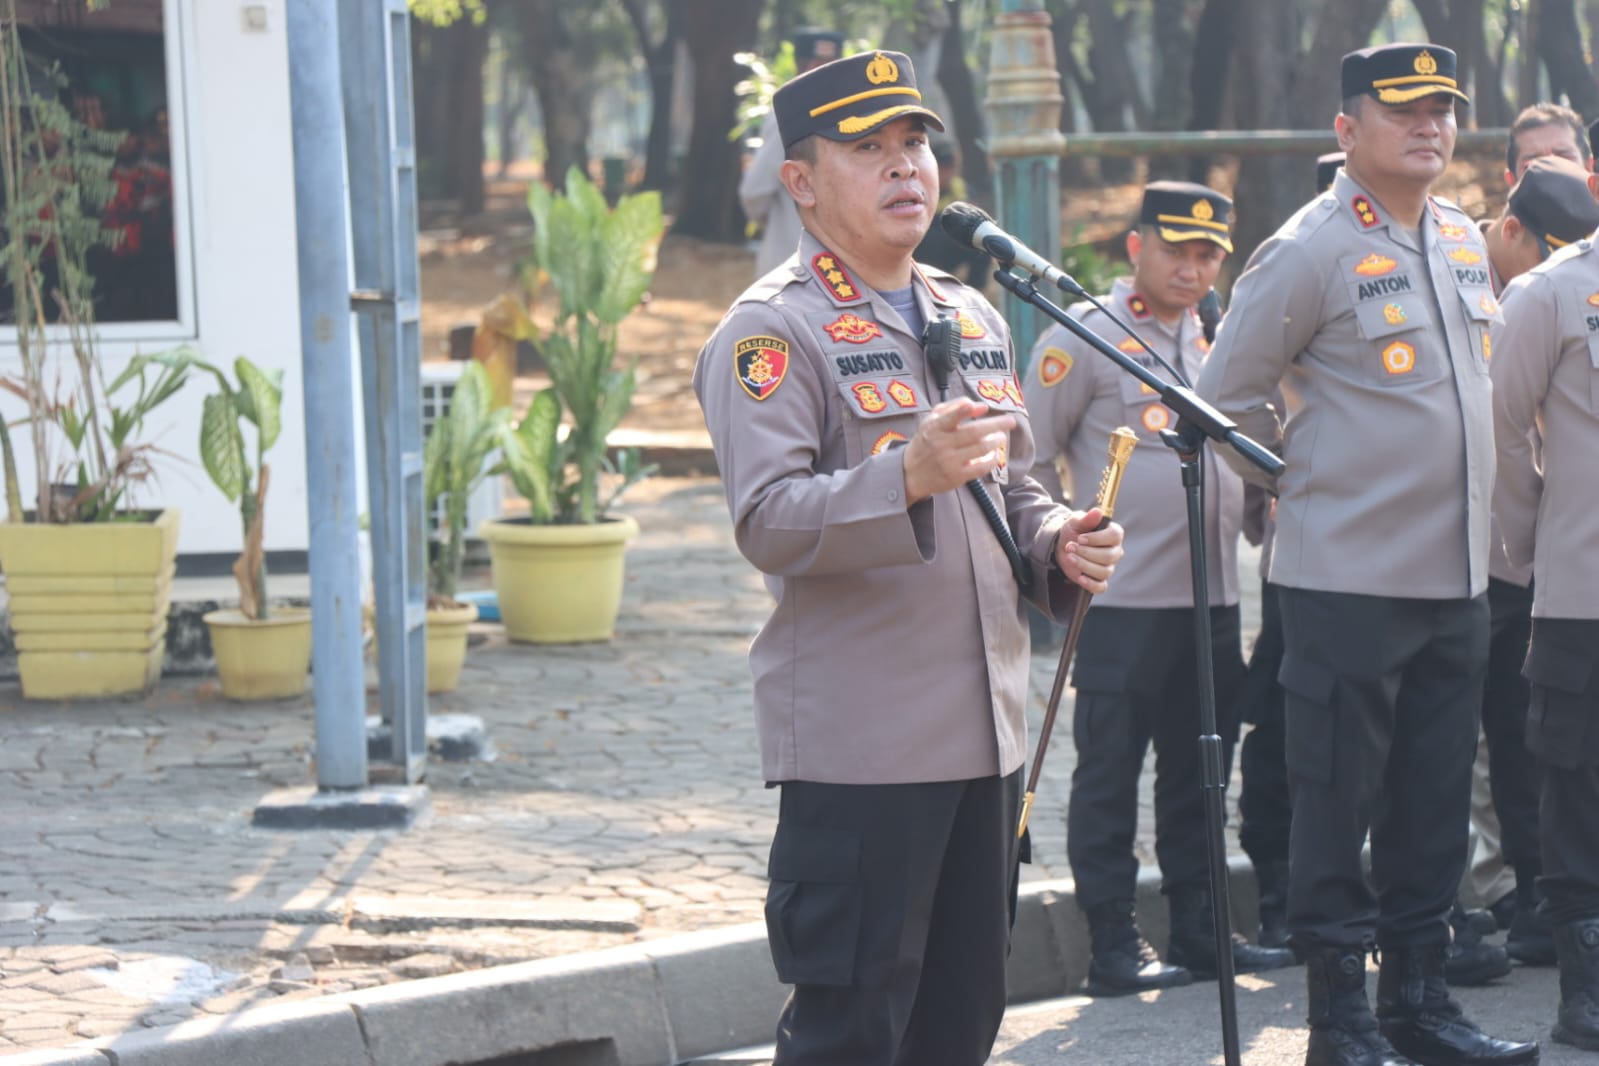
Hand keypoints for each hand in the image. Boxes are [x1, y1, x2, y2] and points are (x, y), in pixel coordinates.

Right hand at [902, 398, 1016, 505]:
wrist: (911, 473)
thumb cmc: (927, 441)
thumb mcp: (932, 420)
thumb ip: (954, 408)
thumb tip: (980, 407)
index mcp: (934, 428)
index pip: (949, 417)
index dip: (964, 411)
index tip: (981, 407)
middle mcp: (941, 444)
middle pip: (974, 432)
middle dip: (996, 425)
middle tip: (1011, 422)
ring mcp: (949, 462)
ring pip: (981, 449)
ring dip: (996, 441)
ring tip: (1000, 437)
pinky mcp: (956, 477)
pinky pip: (981, 467)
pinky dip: (993, 459)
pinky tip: (995, 454)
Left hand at [1054, 507, 1123, 593]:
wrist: (1062, 546)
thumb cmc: (1073, 531)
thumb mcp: (1075, 522)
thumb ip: (1086, 518)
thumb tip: (1098, 511)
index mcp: (1113, 534)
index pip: (1114, 536)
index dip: (1097, 538)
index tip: (1080, 538)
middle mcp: (1115, 551)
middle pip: (1108, 556)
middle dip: (1086, 552)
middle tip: (1070, 546)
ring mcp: (1108, 567)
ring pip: (1103, 571)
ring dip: (1084, 565)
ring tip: (1069, 557)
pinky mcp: (1099, 580)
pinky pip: (1101, 587)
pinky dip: (1090, 584)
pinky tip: (1079, 577)